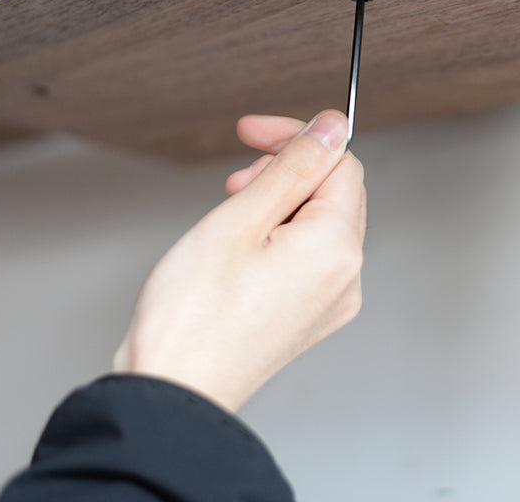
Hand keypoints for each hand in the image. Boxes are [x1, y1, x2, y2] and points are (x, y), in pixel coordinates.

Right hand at [113, 109, 365, 411]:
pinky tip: (241, 244)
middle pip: (333, 192)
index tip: (253, 133)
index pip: (340, 163)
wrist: (175, 392)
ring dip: (278, 202)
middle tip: (236, 181)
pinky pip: (308, 255)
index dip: (295, 139)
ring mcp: (330, 301)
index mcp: (336, 248)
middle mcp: (345, 277)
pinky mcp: (309, 315)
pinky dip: (278, 235)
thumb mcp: (241, 217)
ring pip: (318, 222)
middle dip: (286, 172)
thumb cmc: (194, 314)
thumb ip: (293, 166)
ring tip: (233, 213)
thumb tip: (331, 127)